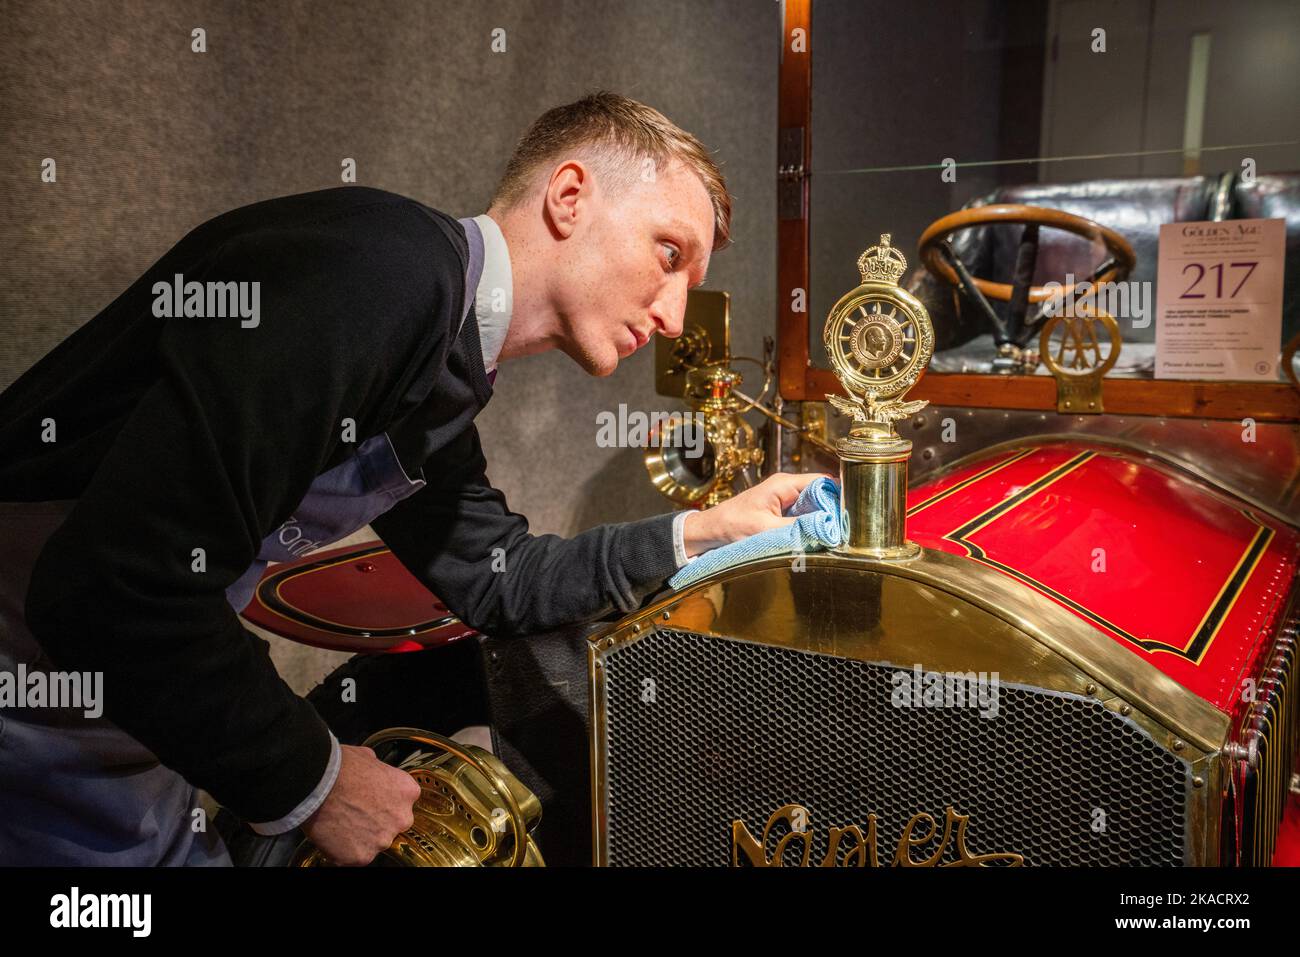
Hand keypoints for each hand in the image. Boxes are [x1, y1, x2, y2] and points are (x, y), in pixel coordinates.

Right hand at [300, 743, 421, 865]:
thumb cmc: (339, 768)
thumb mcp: (368, 757)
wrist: (316, 784)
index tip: (374, 800)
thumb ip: (379, 769)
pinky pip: (354, 855)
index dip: (386, 801)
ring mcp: (381, 840)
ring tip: (342, 820)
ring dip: (361, 835)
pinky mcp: (361, 856)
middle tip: (357, 811)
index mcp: (407, 792)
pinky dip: (344, 849)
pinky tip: (334, 833)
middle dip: (377, 820)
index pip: (404, 801)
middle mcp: (401, 818)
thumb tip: (373, 769)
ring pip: (374, 842)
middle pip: (393, 824)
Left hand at [681, 472, 835, 558]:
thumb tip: (826, 531)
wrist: (710, 531)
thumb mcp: (765, 530)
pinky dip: (812, 526)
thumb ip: (797, 529)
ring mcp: (784, 500)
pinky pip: (804, 516)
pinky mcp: (781, 513)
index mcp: (784, 484)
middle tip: (849, 529)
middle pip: (823, 495)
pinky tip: (818, 538)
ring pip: (815, 507)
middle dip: (835, 510)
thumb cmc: (731, 526)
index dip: (841, 496)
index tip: (853, 513)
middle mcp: (787, 488)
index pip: (824, 482)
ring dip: (824, 520)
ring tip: (837, 536)